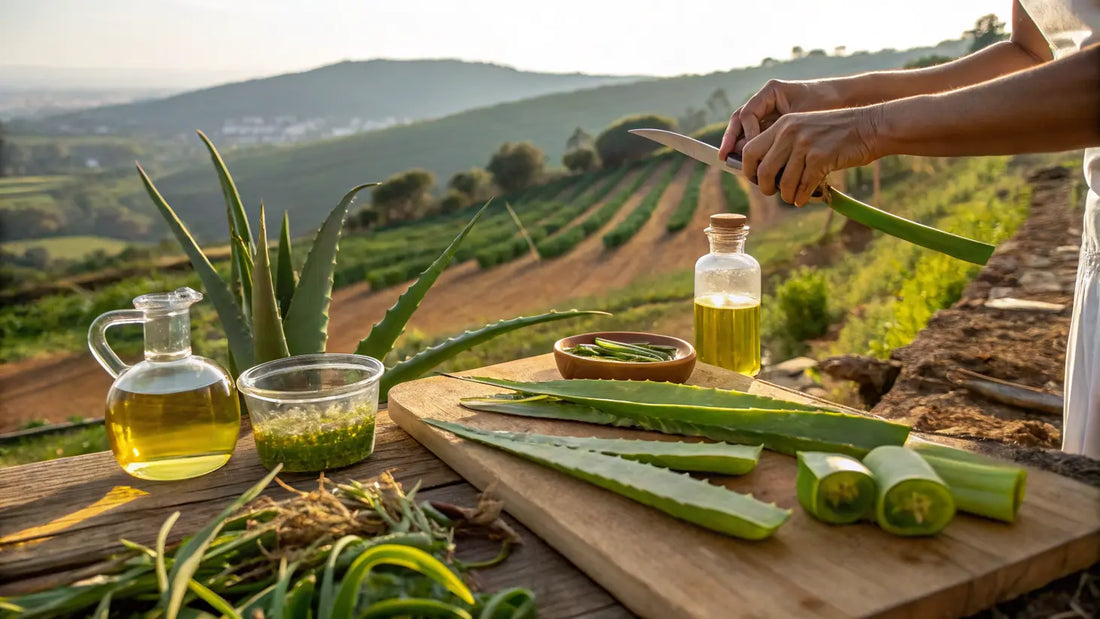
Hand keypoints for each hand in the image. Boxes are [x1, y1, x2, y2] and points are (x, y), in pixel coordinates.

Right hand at [719, 79, 841, 160]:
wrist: (843, 100)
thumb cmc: (826, 103)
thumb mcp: (802, 117)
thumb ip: (778, 132)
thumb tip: (754, 151)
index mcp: (771, 92)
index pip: (747, 113)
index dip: (744, 132)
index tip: (747, 149)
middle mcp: (765, 102)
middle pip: (739, 121)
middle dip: (731, 139)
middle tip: (725, 157)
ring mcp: (768, 114)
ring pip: (745, 131)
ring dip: (739, 147)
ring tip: (734, 164)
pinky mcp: (774, 127)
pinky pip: (758, 139)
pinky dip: (755, 152)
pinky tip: (752, 166)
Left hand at [740, 106, 882, 206]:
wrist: (870, 126)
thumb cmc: (837, 133)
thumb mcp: (805, 129)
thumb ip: (784, 145)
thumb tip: (764, 173)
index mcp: (782, 124)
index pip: (749, 150)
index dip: (748, 169)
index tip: (756, 179)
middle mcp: (789, 132)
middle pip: (762, 170)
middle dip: (765, 187)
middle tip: (773, 191)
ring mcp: (805, 144)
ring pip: (784, 182)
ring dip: (787, 195)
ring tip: (793, 197)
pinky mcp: (820, 157)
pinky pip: (803, 186)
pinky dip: (802, 197)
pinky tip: (805, 198)